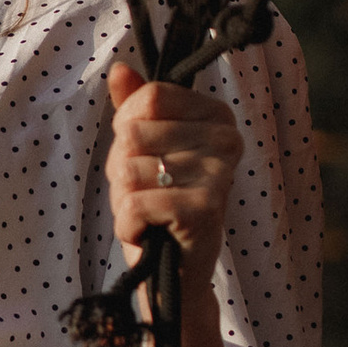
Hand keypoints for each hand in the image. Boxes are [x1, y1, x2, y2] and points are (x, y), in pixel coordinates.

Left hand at [106, 65, 243, 302]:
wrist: (173, 277)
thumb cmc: (157, 205)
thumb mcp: (142, 150)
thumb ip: (134, 107)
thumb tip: (120, 69)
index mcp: (218, 116)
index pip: (149, 98)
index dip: (128, 129)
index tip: (145, 158)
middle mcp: (227, 140)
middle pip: (133, 133)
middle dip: (123, 170)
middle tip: (149, 195)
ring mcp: (219, 175)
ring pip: (127, 168)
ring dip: (125, 201)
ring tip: (151, 216)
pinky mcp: (204, 211)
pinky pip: (134, 203)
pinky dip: (128, 226)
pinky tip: (150, 235)